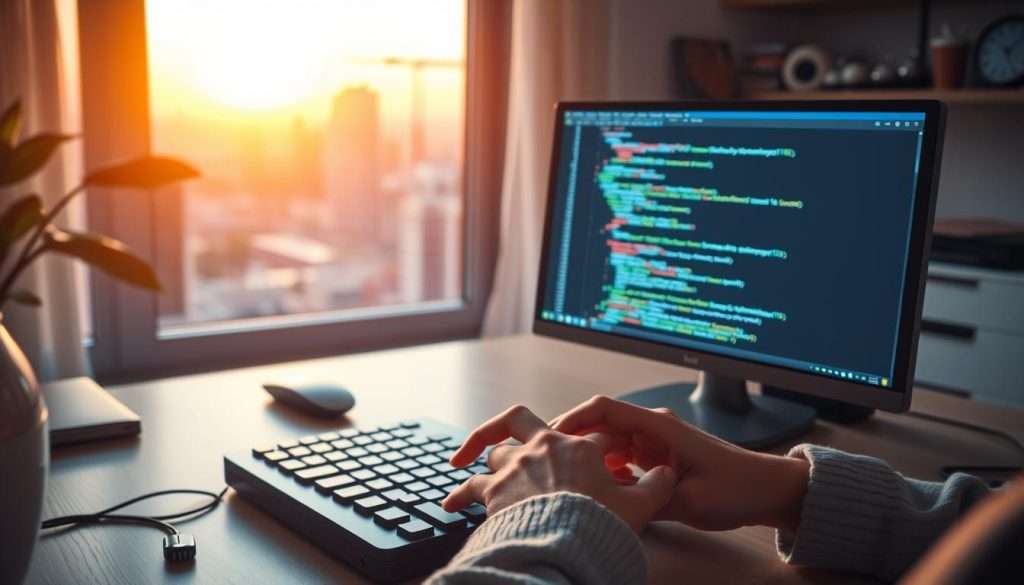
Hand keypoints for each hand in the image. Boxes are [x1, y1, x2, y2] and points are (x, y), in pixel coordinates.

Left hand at [443, 405, 677, 532]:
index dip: (598, 446)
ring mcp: (514, 468)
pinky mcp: (491, 491)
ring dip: (491, 462)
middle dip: (508, 423)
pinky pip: (468, 487)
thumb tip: (668, 474)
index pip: (587, 434)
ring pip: (496, 452)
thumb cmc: (598, 525)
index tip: (604, 462)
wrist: (564, 546)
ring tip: (484, 476)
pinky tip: (450, 504)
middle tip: (504, 432)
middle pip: (519, 418)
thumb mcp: (639, 505)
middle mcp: (542, 448)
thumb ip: (656, 485)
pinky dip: (458, 494)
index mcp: (578, 447)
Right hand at [550, 396, 809, 531]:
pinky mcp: (657, 459)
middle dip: (572, 442)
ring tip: (566, 478)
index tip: (551, 435)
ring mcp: (654, 443)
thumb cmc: (737, 487)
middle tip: (548, 463)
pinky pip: (621, 459)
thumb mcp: (689, 500)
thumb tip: (608, 505)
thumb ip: (645, 501)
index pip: (604, 408)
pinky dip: (605, 471)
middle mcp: (653, 429)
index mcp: (659, 426)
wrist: (768, 490)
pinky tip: (597, 489)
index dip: (573, 418)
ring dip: (587, 459)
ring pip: (607, 444)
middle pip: (599, 425)